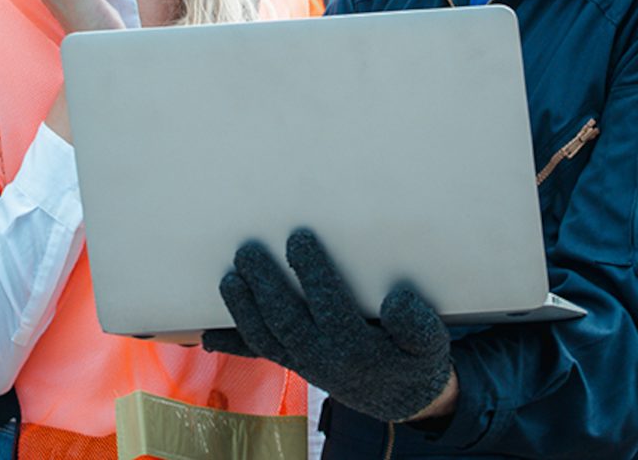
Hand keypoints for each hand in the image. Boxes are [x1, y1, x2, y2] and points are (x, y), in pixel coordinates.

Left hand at [201, 229, 453, 423]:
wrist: (400, 397)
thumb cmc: (415, 359)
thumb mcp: (431, 345)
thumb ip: (420, 326)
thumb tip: (397, 302)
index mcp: (357, 349)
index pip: (329, 307)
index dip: (312, 273)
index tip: (299, 239)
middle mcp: (323, 359)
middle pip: (286, 321)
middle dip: (265, 286)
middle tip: (248, 251)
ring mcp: (303, 362)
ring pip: (265, 338)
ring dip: (243, 308)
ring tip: (229, 277)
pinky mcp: (292, 361)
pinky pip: (258, 353)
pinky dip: (232, 344)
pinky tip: (206, 336)